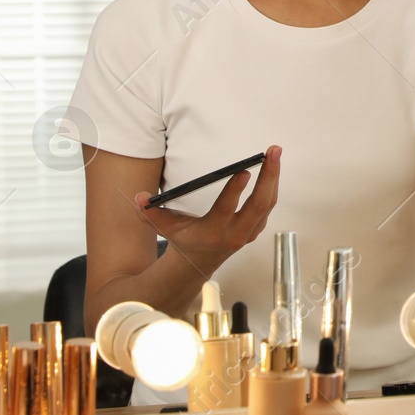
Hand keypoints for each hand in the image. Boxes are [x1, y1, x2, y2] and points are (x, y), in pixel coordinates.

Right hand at [132, 145, 281, 270]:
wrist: (199, 263)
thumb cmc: (182, 239)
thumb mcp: (164, 228)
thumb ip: (150, 213)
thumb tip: (139, 197)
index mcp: (213, 232)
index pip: (226, 210)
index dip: (235, 191)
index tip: (245, 171)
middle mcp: (235, 234)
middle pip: (259, 204)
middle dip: (268, 176)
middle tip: (274, 152)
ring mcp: (249, 232)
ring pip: (268, 203)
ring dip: (273, 177)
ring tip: (276, 154)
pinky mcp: (256, 228)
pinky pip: (268, 206)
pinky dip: (272, 186)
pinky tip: (273, 169)